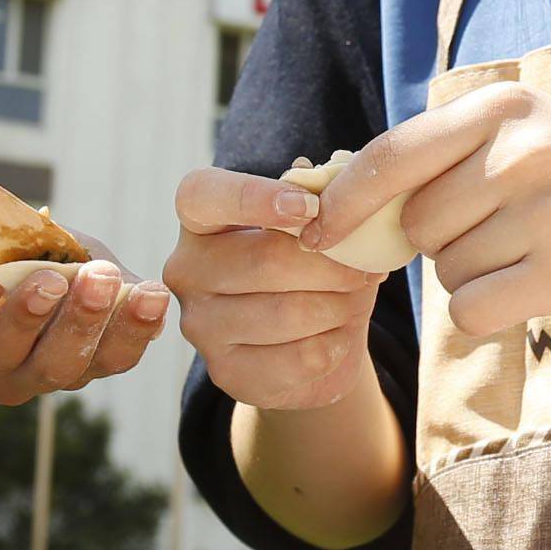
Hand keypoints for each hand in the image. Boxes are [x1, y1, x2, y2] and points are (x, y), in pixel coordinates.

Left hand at [0, 230, 169, 408]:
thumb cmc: (9, 265)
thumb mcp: (67, 260)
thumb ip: (105, 277)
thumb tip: (149, 293)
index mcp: (68, 356)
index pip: (110, 358)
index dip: (133, 331)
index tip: (152, 294)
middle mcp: (26, 374)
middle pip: (63, 366)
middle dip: (85, 322)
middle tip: (102, 277)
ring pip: (8, 358)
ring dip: (30, 318)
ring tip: (48, 279)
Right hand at [166, 168, 378, 412]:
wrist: (310, 343)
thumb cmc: (311, 266)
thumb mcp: (318, 226)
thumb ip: (321, 200)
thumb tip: (331, 177)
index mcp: (199, 219)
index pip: (203, 195)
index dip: (255, 197)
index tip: (310, 209)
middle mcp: (186, 270)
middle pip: (263, 260)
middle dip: (331, 265)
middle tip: (364, 269)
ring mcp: (199, 325)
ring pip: (285, 313)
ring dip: (338, 306)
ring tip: (353, 299)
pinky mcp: (225, 372)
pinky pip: (297, 359)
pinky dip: (334, 345)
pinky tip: (338, 335)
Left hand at [303, 84, 550, 341]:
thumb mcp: (528, 130)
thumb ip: (445, 154)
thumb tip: (341, 203)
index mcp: (502, 107)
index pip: (391, 156)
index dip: (344, 201)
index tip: (319, 232)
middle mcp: (522, 151)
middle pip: (416, 225)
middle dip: (439, 243)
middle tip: (499, 234)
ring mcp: (546, 212)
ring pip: (448, 271)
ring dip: (474, 276)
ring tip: (534, 251)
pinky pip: (474, 310)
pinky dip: (488, 313)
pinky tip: (532, 289)